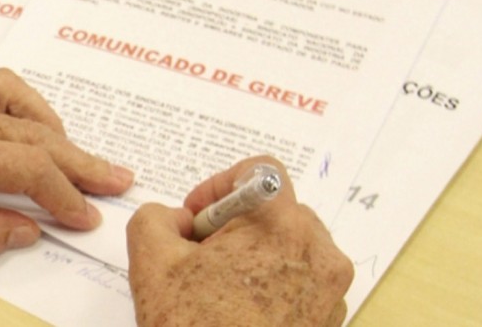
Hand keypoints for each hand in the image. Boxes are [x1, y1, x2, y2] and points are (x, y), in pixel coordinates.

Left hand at [0, 69, 133, 259]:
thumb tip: (23, 230)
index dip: (65, 195)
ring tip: (75, 151)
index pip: (27, 169)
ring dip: (52, 125)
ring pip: (14, 101)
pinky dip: (16, 100)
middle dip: (78, 160)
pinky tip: (23, 121)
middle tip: (114, 178)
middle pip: (32, 133)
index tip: (87, 216)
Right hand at [126, 156, 351, 326]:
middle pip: (276, 210)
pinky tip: (236, 312)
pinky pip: (301, 283)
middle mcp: (319, 253)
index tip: (197, 217)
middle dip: (235, 225)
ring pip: (289, 248)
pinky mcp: (330, 322)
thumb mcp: (150, 260)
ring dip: (253, 256)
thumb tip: (176, 221)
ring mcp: (331, 292)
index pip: (260, 170)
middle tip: (199, 255)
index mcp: (281, 226)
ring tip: (216, 289)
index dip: (220, 185)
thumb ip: (156, 216)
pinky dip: (271, 285)